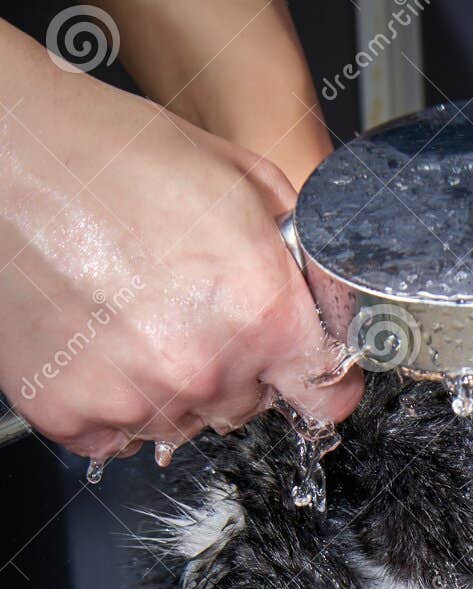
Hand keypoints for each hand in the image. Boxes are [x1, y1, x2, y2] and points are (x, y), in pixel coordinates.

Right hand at [0, 30, 362, 461]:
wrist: (5, 155)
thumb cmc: (110, 154)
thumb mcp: (238, 179)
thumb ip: (292, 254)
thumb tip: (319, 297)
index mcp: (258, 310)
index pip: (326, 397)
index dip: (319, 381)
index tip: (303, 372)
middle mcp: (202, 368)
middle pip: (247, 408)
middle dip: (234, 367)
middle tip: (186, 306)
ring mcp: (134, 398)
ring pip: (182, 422)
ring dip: (168, 383)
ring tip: (131, 311)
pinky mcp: (71, 413)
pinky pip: (117, 435)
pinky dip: (110, 399)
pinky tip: (96, 338)